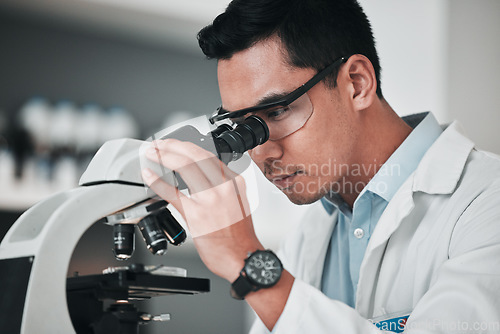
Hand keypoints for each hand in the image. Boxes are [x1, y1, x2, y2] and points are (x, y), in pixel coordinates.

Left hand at [141, 138, 263, 281]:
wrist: (244, 258)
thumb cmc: (240, 236)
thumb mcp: (238, 203)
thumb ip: (223, 188)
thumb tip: (203, 179)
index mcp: (234, 182)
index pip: (208, 155)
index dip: (186, 146)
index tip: (175, 144)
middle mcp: (224, 186)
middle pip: (195, 155)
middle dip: (173, 145)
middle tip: (159, 144)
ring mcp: (210, 199)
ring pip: (185, 166)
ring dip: (164, 156)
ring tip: (152, 154)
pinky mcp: (196, 214)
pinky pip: (173, 193)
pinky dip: (158, 182)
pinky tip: (149, 176)